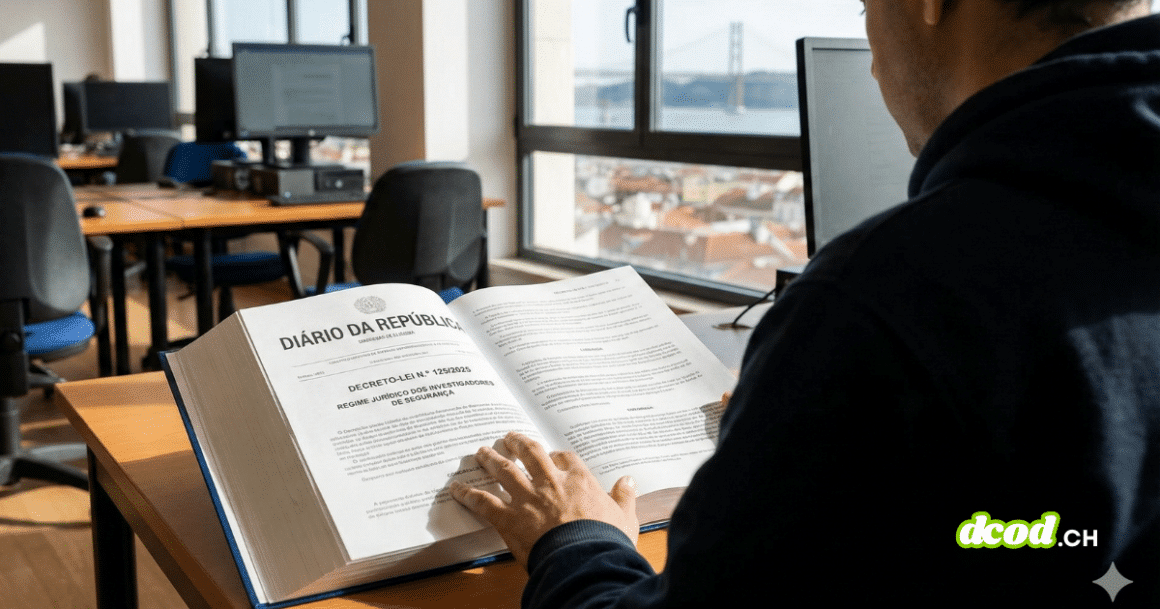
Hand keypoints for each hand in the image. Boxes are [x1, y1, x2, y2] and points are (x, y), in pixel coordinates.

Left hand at [449, 432, 638, 567]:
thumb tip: (628, 481)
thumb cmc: (606, 541)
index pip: (565, 459)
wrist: (584, 559)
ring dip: (491, 459)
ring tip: (481, 452)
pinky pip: (484, 502)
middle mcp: (550, 483)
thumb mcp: (625, 517)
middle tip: (508, 437)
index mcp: (579, 481)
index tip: (550, 455)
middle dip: (518, 443)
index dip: (556, 455)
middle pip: (530, 455)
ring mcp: (528, 499)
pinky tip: (456, 489)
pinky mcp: (510, 518)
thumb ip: (624, 497)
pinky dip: (468, 494)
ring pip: (505, 471)